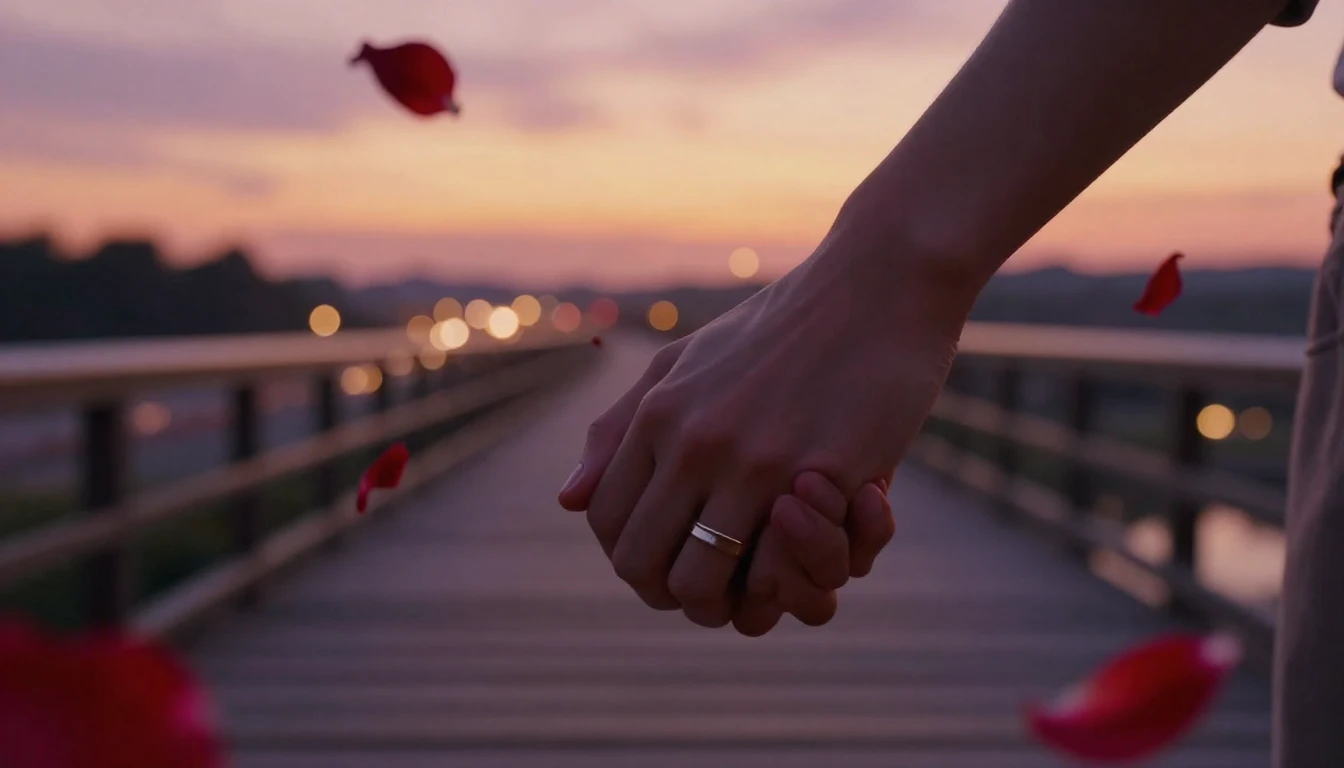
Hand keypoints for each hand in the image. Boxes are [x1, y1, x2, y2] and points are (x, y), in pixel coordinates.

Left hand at [560, 227, 973, 628]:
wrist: (879, 284)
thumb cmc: (781, 325)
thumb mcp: (684, 361)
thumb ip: (619, 428)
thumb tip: (566, 502)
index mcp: (658, 413)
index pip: (606, 521)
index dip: (631, 557)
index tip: (669, 557)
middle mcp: (695, 441)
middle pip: (642, 565)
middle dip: (669, 592)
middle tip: (710, 587)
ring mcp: (756, 461)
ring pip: (702, 585)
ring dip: (723, 602)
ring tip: (752, 586)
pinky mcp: (821, 475)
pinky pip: (777, 572)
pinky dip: (781, 584)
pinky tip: (797, 561)